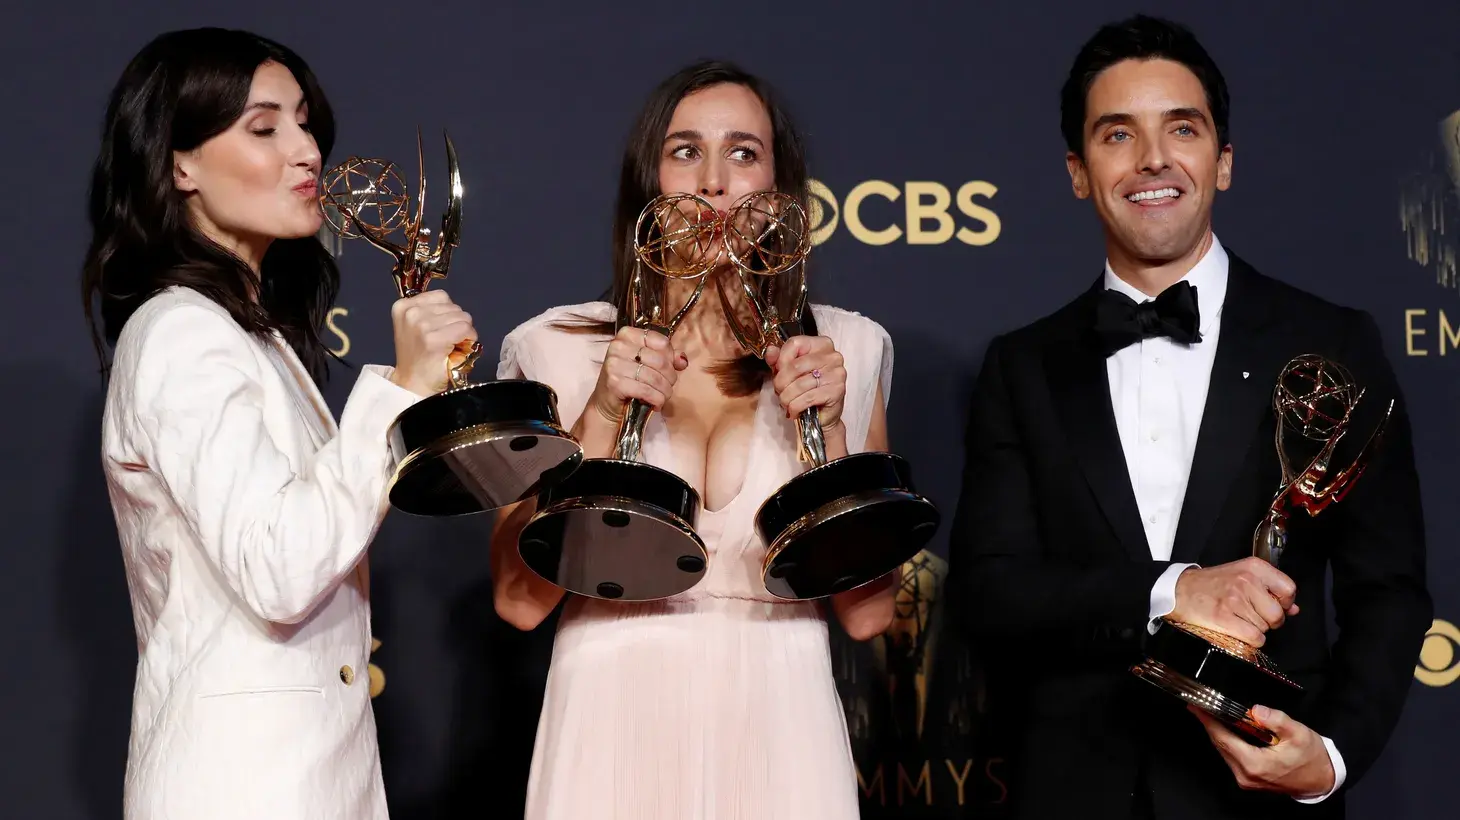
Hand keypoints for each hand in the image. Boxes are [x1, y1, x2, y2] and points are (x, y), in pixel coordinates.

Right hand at [388, 290, 476, 396]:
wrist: (413, 384)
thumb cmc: (418, 357)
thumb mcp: (415, 326)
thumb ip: (430, 311)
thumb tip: (455, 308)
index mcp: (403, 306)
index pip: (442, 296)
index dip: (448, 313)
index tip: (442, 328)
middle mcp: (411, 312)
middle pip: (454, 306)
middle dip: (457, 323)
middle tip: (448, 340)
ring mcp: (422, 325)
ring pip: (462, 317)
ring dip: (464, 331)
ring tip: (451, 345)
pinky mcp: (434, 339)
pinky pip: (465, 329)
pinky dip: (469, 338)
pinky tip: (458, 349)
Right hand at [587, 326, 687, 423]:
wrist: (606, 403)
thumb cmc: (629, 380)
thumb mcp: (647, 363)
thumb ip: (666, 357)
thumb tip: (682, 360)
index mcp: (627, 335)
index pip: (662, 342)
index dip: (671, 358)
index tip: (670, 368)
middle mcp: (618, 346)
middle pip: (660, 361)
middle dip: (670, 378)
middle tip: (667, 386)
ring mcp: (615, 364)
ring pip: (655, 378)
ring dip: (665, 392)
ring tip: (662, 397)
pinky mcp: (615, 383)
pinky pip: (647, 391)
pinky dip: (656, 400)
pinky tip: (655, 404)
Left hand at [766, 336, 845, 429]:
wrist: (823, 415)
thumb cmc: (807, 390)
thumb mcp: (789, 371)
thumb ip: (778, 360)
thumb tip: (770, 351)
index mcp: (821, 344)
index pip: (795, 343)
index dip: (781, 359)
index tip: (777, 372)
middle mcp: (832, 356)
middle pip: (796, 366)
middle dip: (781, 382)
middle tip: (779, 391)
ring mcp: (836, 373)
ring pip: (800, 384)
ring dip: (786, 397)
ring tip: (786, 402)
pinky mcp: (837, 391)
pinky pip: (807, 398)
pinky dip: (795, 406)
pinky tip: (794, 409)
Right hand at [1170, 557, 1298, 646]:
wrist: (1181, 591)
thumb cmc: (1213, 584)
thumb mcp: (1242, 575)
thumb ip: (1270, 589)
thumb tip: (1293, 609)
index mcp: (1254, 567)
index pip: (1288, 589)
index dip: (1284, 602)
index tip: (1273, 605)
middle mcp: (1246, 581)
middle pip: (1277, 614)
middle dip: (1270, 621)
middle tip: (1254, 615)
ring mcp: (1235, 600)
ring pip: (1265, 628)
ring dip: (1255, 629)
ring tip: (1239, 618)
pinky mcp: (1224, 617)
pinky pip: (1255, 638)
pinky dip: (1250, 639)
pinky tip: (1239, 630)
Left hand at [1190, 705, 1335, 798]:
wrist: (1321, 779)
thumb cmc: (1311, 756)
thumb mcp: (1298, 733)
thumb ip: (1276, 720)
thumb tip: (1255, 710)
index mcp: (1254, 764)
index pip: (1223, 738)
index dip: (1207, 721)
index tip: (1195, 706)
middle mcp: (1245, 775)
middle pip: (1220, 745)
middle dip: (1209, 724)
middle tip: (1200, 704)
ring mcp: (1245, 779)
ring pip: (1224, 751)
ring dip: (1217, 732)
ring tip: (1211, 712)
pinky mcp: (1248, 779)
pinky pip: (1231, 756)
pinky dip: (1227, 741)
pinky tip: (1226, 728)